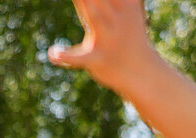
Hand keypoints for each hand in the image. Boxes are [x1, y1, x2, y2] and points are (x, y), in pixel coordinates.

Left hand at [47, 0, 161, 91]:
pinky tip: (53, 53)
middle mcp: (116, 16)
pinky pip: (81, 58)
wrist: (142, 72)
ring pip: (93, 15)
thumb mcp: (126, 8)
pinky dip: (67, 57)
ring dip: (83, 2)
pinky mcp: (98, 59)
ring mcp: (108, 37)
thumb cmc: (128, 37)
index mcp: (123, 2)